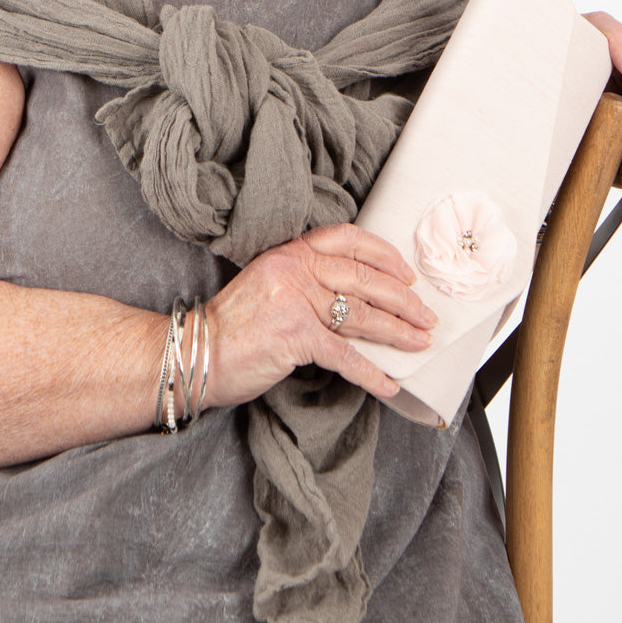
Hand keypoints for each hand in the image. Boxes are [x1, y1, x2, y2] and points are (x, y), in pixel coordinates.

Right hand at [204, 224, 435, 406]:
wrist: (196, 353)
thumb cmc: (233, 326)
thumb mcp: (269, 284)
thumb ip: (305, 280)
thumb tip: (354, 298)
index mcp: (290, 252)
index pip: (348, 239)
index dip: (384, 256)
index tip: (406, 274)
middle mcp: (295, 269)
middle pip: (364, 279)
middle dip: (403, 301)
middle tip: (425, 316)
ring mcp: (296, 301)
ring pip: (362, 315)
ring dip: (397, 332)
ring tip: (419, 343)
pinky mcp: (296, 336)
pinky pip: (345, 355)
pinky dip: (371, 372)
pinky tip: (388, 383)